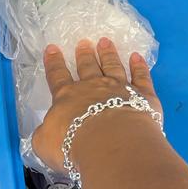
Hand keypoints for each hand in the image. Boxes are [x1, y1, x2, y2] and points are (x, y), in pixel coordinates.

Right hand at [31, 37, 161, 172]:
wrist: (112, 145)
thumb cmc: (73, 146)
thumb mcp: (45, 144)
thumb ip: (44, 135)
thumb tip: (45, 132)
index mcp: (67, 97)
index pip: (57, 76)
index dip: (54, 63)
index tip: (53, 48)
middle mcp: (93, 87)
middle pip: (88, 67)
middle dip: (84, 54)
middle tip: (84, 42)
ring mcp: (120, 88)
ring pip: (113, 66)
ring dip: (108, 54)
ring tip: (106, 42)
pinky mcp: (143, 96)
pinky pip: (140, 77)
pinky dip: (139, 66)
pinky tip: (137, 57)